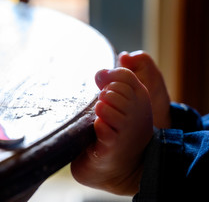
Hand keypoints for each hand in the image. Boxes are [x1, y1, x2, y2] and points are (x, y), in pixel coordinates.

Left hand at [71, 68, 152, 194]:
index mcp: (140, 99)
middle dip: (104, 95)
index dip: (110, 80)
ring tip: (101, 118)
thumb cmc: (117, 129)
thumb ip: (114, 82)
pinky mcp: (113, 146)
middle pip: (115, 90)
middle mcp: (138, 113)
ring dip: (99, 110)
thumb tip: (100, 72)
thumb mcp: (122, 102)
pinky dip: (97, 126)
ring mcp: (127, 130)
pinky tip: (98, 130)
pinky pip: (102, 126)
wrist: (118, 167)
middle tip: (103, 107)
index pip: (125, 76)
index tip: (104, 90)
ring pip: (107, 106)